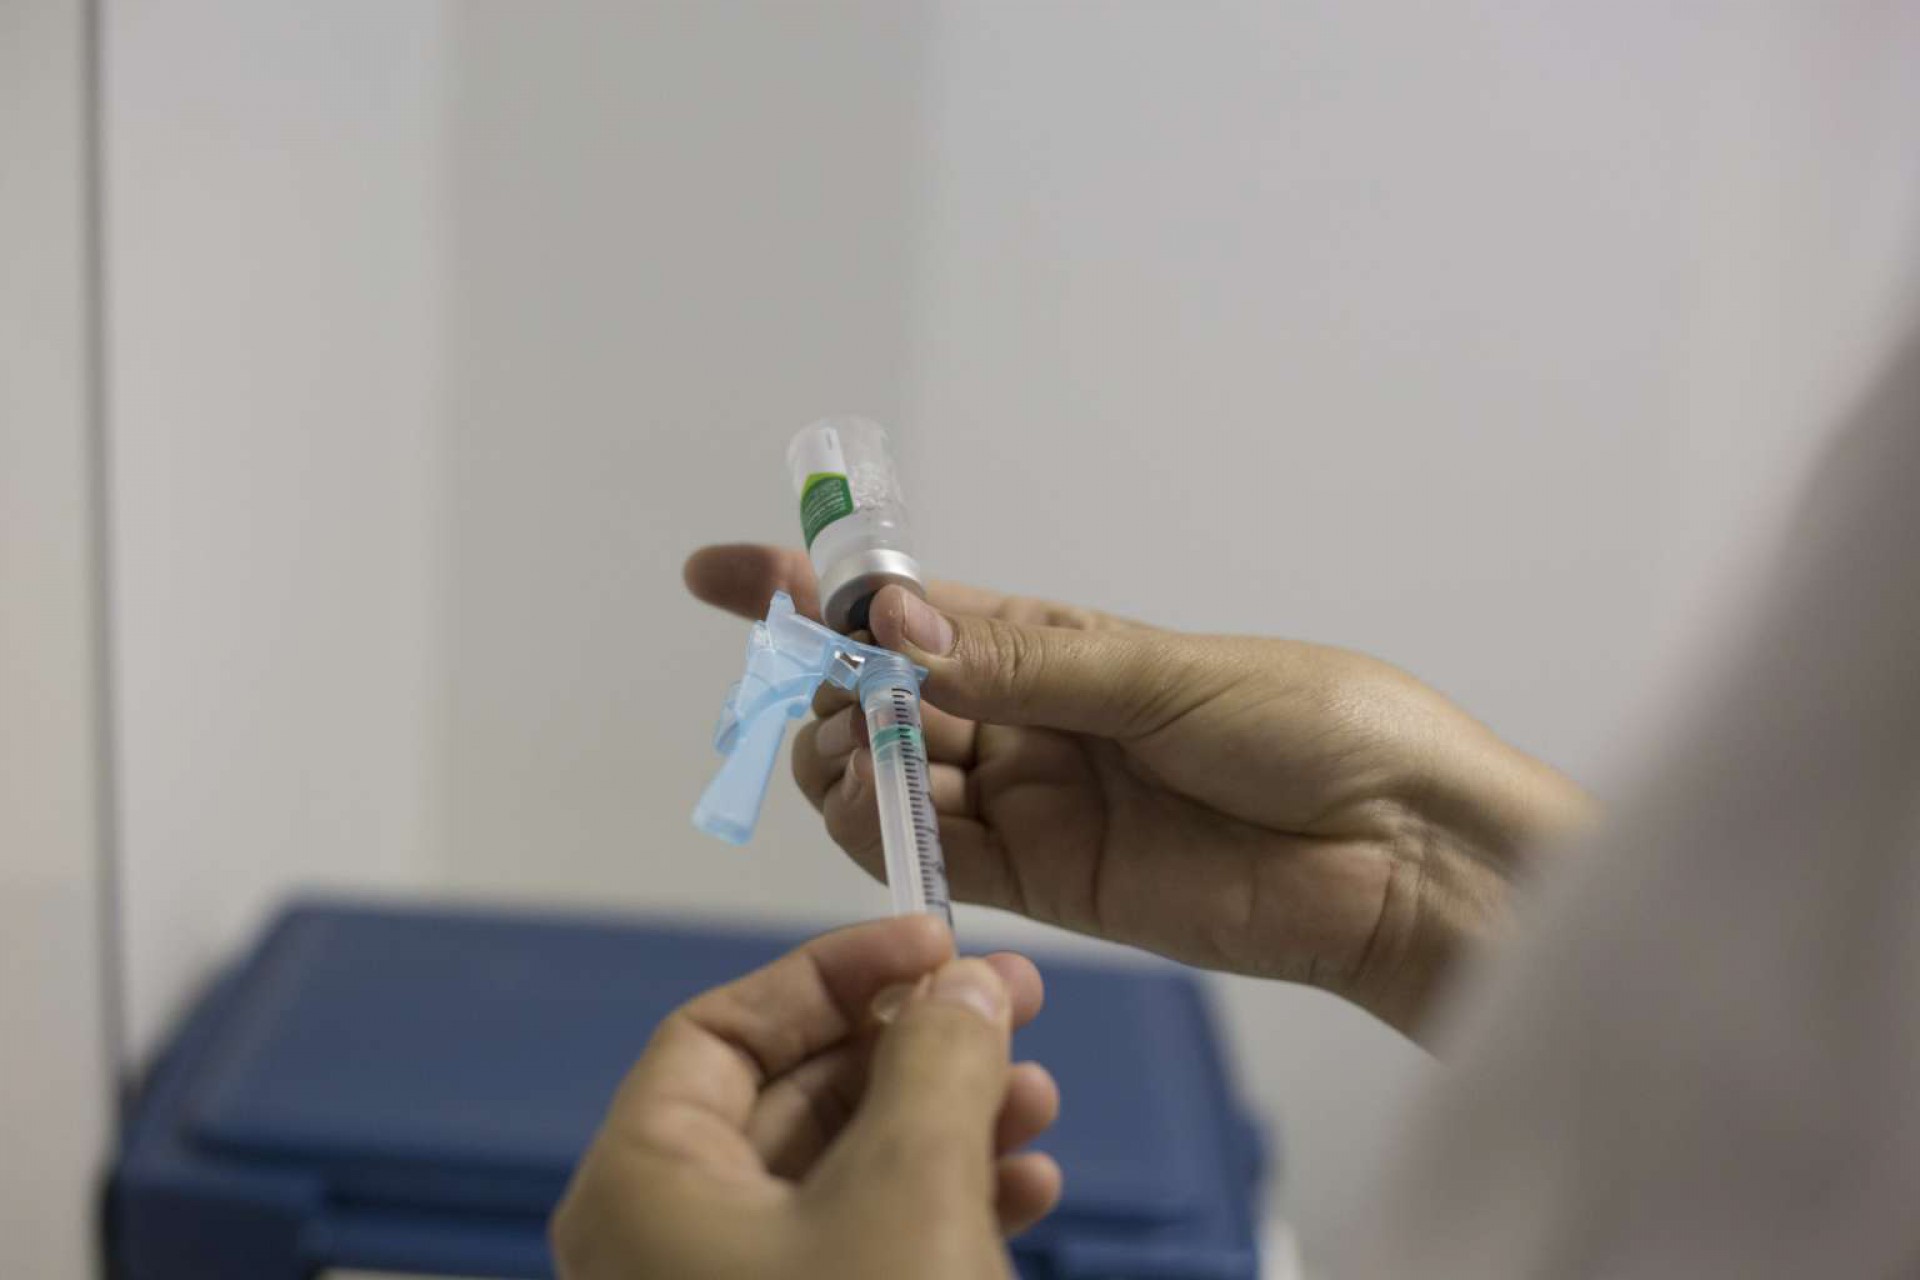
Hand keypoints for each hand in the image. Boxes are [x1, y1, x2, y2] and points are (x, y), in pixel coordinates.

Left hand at [551, 916, 1059, 1279]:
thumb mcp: (909, 1190)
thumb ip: (937, 1061)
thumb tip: (966, 987)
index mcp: (644, 1191)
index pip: (720, 1031)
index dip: (831, 972)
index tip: (930, 942)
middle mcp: (672, 1244)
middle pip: (791, 1096)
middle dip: (911, 1046)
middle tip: (1010, 1006)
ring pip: (843, 1171)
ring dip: (946, 1119)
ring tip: (1036, 1098)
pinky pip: (867, 1243)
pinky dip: (945, 1200)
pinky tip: (1025, 1184)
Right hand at [686, 545, 1592, 1037]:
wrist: (1403, 857)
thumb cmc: (1316, 731)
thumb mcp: (1166, 675)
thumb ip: (1026, 662)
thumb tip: (899, 622)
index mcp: (1061, 649)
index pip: (915, 613)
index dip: (817, 592)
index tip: (722, 575)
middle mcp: (1034, 722)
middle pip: (884, 705)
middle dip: (837, 692)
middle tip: (846, 697)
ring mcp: (1037, 804)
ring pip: (895, 784)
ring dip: (852, 766)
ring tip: (865, 760)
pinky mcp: (1052, 884)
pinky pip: (940, 859)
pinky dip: (891, 839)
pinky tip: (882, 817)